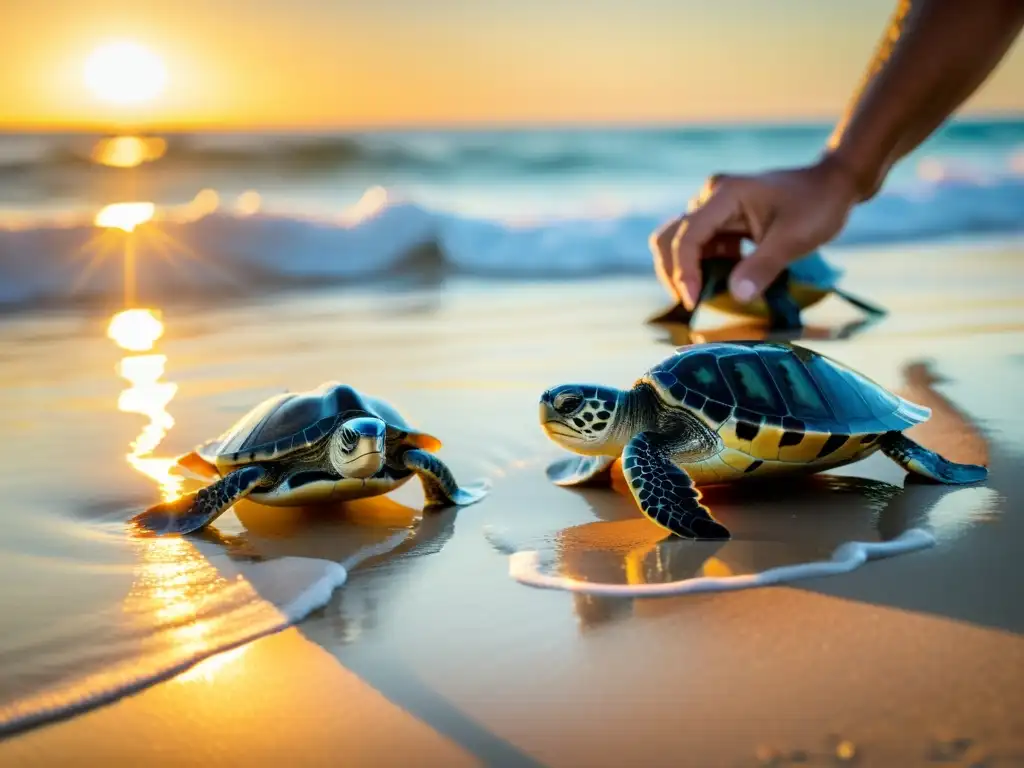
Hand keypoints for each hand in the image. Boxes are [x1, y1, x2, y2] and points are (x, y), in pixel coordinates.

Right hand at [649, 155, 861, 309]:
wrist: (833, 184)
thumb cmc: (817, 205)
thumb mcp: (794, 239)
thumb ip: (763, 267)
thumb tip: (735, 296)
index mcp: (725, 196)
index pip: (687, 237)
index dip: (684, 272)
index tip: (694, 302)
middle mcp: (711, 198)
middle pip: (670, 238)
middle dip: (674, 273)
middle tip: (692, 304)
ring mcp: (715, 208)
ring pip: (680, 243)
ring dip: (688, 273)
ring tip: (706, 298)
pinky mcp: (722, 220)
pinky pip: (701, 247)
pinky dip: (704, 269)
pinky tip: (722, 285)